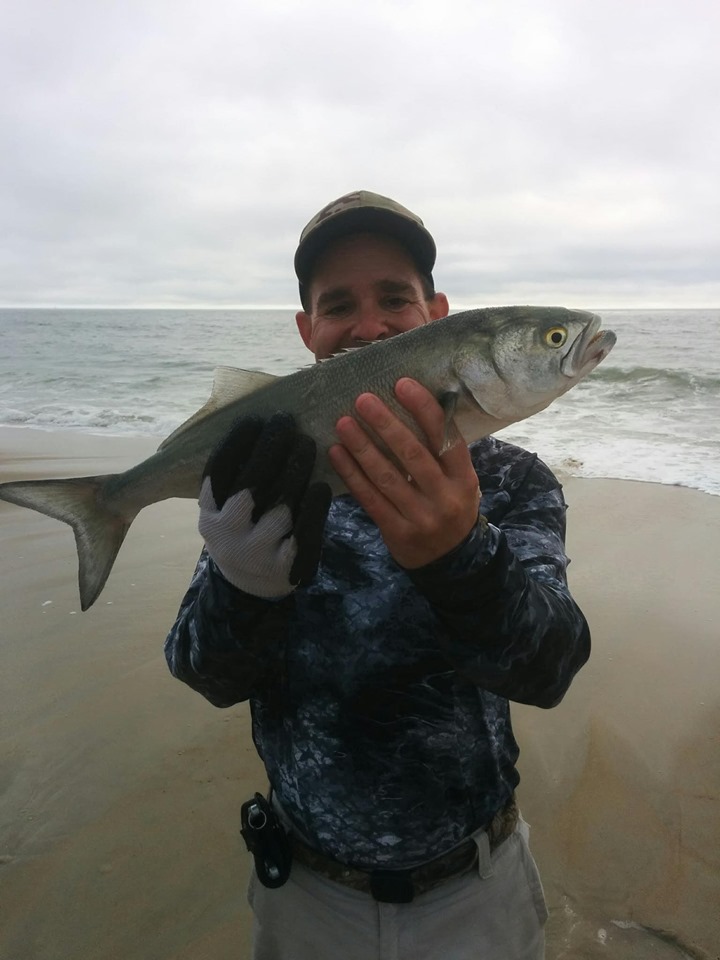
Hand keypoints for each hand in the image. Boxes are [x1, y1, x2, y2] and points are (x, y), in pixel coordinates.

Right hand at [199, 413, 331, 597]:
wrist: (252, 583)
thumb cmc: (242, 526)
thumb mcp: (225, 505)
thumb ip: (235, 475)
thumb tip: (260, 425)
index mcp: (209, 512)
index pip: (218, 473)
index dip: (235, 444)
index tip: (254, 419)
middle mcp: (229, 532)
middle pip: (250, 486)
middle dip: (269, 449)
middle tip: (285, 422)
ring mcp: (258, 550)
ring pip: (280, 507)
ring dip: (295, 470)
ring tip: (306, 443)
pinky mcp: (287, 565)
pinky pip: (304, 532)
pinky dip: (313, 506)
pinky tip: (321, 485)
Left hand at [328, 379, 480, 568]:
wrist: (451, 561)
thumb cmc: (450, 506)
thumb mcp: (459, 481)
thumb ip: (441, 451)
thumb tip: (411, 405)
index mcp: (464, 478)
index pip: (446, 438)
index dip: (424, 409)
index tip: (402, 384)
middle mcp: (445, 497)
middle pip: (413, 455)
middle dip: (386, 424)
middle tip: (363, 400)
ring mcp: (422, 517)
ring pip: (387, 477)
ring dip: (362, 447)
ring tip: (344, 423)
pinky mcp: (398, 532)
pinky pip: (371, 499)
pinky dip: (352, 475)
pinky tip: (337, 453)